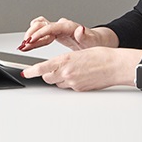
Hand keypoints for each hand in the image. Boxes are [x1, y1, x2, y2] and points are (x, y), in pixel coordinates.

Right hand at [18, 16, 116, 51]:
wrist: (97, 41)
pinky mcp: (55, 34)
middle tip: (24, 44)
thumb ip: (85, 36)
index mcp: (68, 27)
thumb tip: (80, 29)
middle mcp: (61, 26)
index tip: (31, 39)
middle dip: (32, 33)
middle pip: (42, 24)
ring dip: (30, 36)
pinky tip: (28, 46)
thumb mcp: (92, 41)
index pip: (51, 26)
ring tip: (23, 46)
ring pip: (39, 28)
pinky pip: (41, 34)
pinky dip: (34, 39)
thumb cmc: (95, 41)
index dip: (40, 32)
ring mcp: (57, 29)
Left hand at [21, 46, 137, 90]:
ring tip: (69, 71)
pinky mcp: (80, 90)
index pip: (42, 68)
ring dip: (58, 78)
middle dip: (47, 74)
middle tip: (50, 69)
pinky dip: (69, 82)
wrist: (115, 66)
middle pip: (47, 77)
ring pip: (58, 83)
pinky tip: (78, 76)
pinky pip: (68, 88)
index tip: (25, 72)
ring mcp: (73, 83)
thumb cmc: (102, 56)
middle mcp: (67, 73)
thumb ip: (66, 60)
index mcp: (65, 60)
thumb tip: (58, 65)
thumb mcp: (80, 52)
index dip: (31, 71)